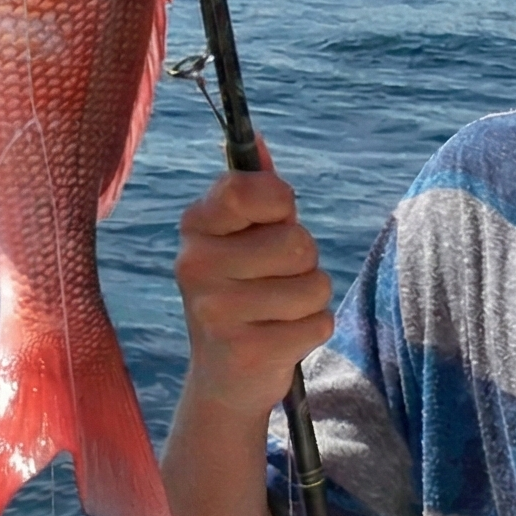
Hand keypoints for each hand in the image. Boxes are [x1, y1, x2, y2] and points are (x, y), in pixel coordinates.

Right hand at [173, 155, 332, 420]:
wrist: (223, 376)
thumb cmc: (242, 289)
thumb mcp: (240, 238)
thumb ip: (254, 191)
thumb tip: (257, 138)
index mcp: (195, 227)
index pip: (248, 190)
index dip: (279, 201)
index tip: (275, 218)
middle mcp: (196, 265)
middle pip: (296, 241)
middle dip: (305, 260)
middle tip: (276, 278)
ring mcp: (217, 311)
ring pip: (314, 284)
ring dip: (312, 296)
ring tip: (280, 309)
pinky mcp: (246, 351)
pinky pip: (320, 322)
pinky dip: (313, 329)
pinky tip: (282, 337)